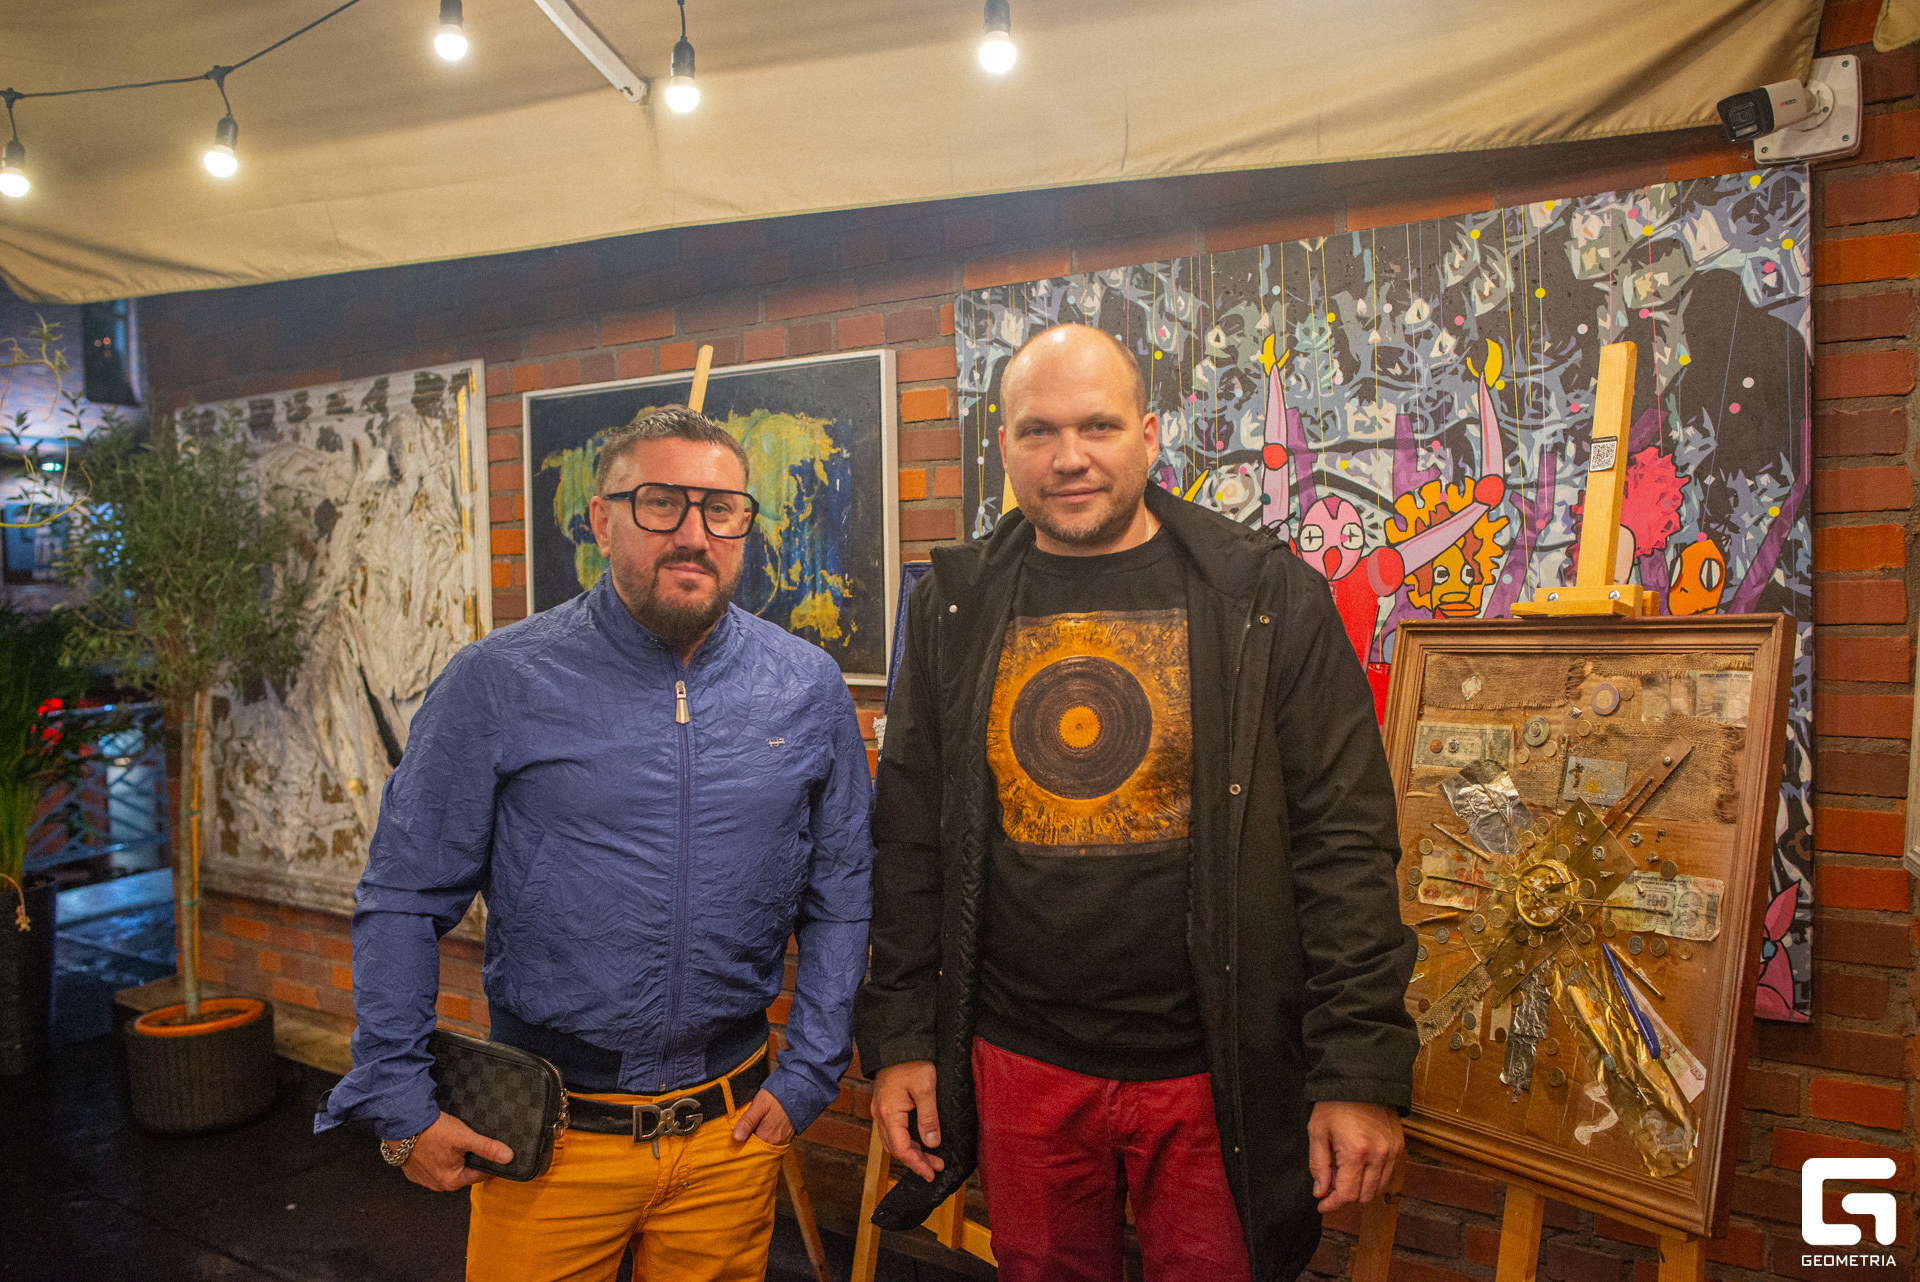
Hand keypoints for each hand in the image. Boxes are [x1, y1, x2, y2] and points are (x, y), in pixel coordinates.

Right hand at [402, 1112, 513, 1191]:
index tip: (490, 1150)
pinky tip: (438, 1146)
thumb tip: (508, 1157)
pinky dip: (437, 1158)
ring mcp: (424, 1179)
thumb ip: (487, 1148)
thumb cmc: (434, 1132)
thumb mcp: (465, 1138)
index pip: (480, 1175)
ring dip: (452, 1159)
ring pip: (447, 1169)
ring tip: (452, 1142)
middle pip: (463, 1172)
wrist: (404, 1125)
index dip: (488, 1162)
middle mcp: (438, 1185)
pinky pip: (432, 1166)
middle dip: (469, 1159)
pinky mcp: (413, 1171)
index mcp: (452, 1181)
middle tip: (469, 1142)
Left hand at [731, 1089, 794, 1145]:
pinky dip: (767, 1139)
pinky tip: (764, 1130)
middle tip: (743, 1133)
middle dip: (749, 1144)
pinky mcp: (788, 1137)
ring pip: (765, 1146)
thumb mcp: (760, 1104)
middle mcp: (774, 1142)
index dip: (740, 1143)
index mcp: (765, 1136)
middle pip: (757, 1149)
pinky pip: (774, 1143)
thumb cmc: (778, 1095)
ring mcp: (782, 1140)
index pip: (748, 1148)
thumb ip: (748, 1121)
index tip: (734, 1137)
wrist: (800, 1090)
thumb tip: (736, 1137)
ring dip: (758, 1140)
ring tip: (753, 1131)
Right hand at [871, 1060, 943, 1181]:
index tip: (931, 1173)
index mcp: (889, 1114)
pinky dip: (905, 1140)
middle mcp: (880, 1114)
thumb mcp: (926, 1089)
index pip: (901, 1149)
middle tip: (935, 1167)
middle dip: (915, 1161)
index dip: (917, 1164)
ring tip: (931, 1157)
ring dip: (911, 1151)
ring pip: (893, 1140)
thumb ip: (929, 1118)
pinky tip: (918, 1140)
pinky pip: (892, 1130)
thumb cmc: (912, 1063)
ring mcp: (880, 1110)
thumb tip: (932, 1144)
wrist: (898, 1043)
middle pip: (895, 1148)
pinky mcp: (884, 1104)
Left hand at [1307, 1101, 1401, 1212]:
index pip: (1348, 1195)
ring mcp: (1392, 1152)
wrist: (1361, 1080)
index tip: (1322, 1205)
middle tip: (1331, 1180)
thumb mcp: (1317, 1131)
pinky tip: (1359, 1164)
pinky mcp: (1400, 1148)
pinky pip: (1387, 1175)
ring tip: (1344, 1169)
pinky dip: (1373, 1177)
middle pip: (1364, 1196)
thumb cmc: (1334, 1104)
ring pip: (1377, 1189)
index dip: (1333, 1204)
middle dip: (1345, 1195)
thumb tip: (1320, 1193)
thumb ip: (1318, 1165)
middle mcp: (1379, 1155)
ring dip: (1360, 1188)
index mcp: (1355, 1152)